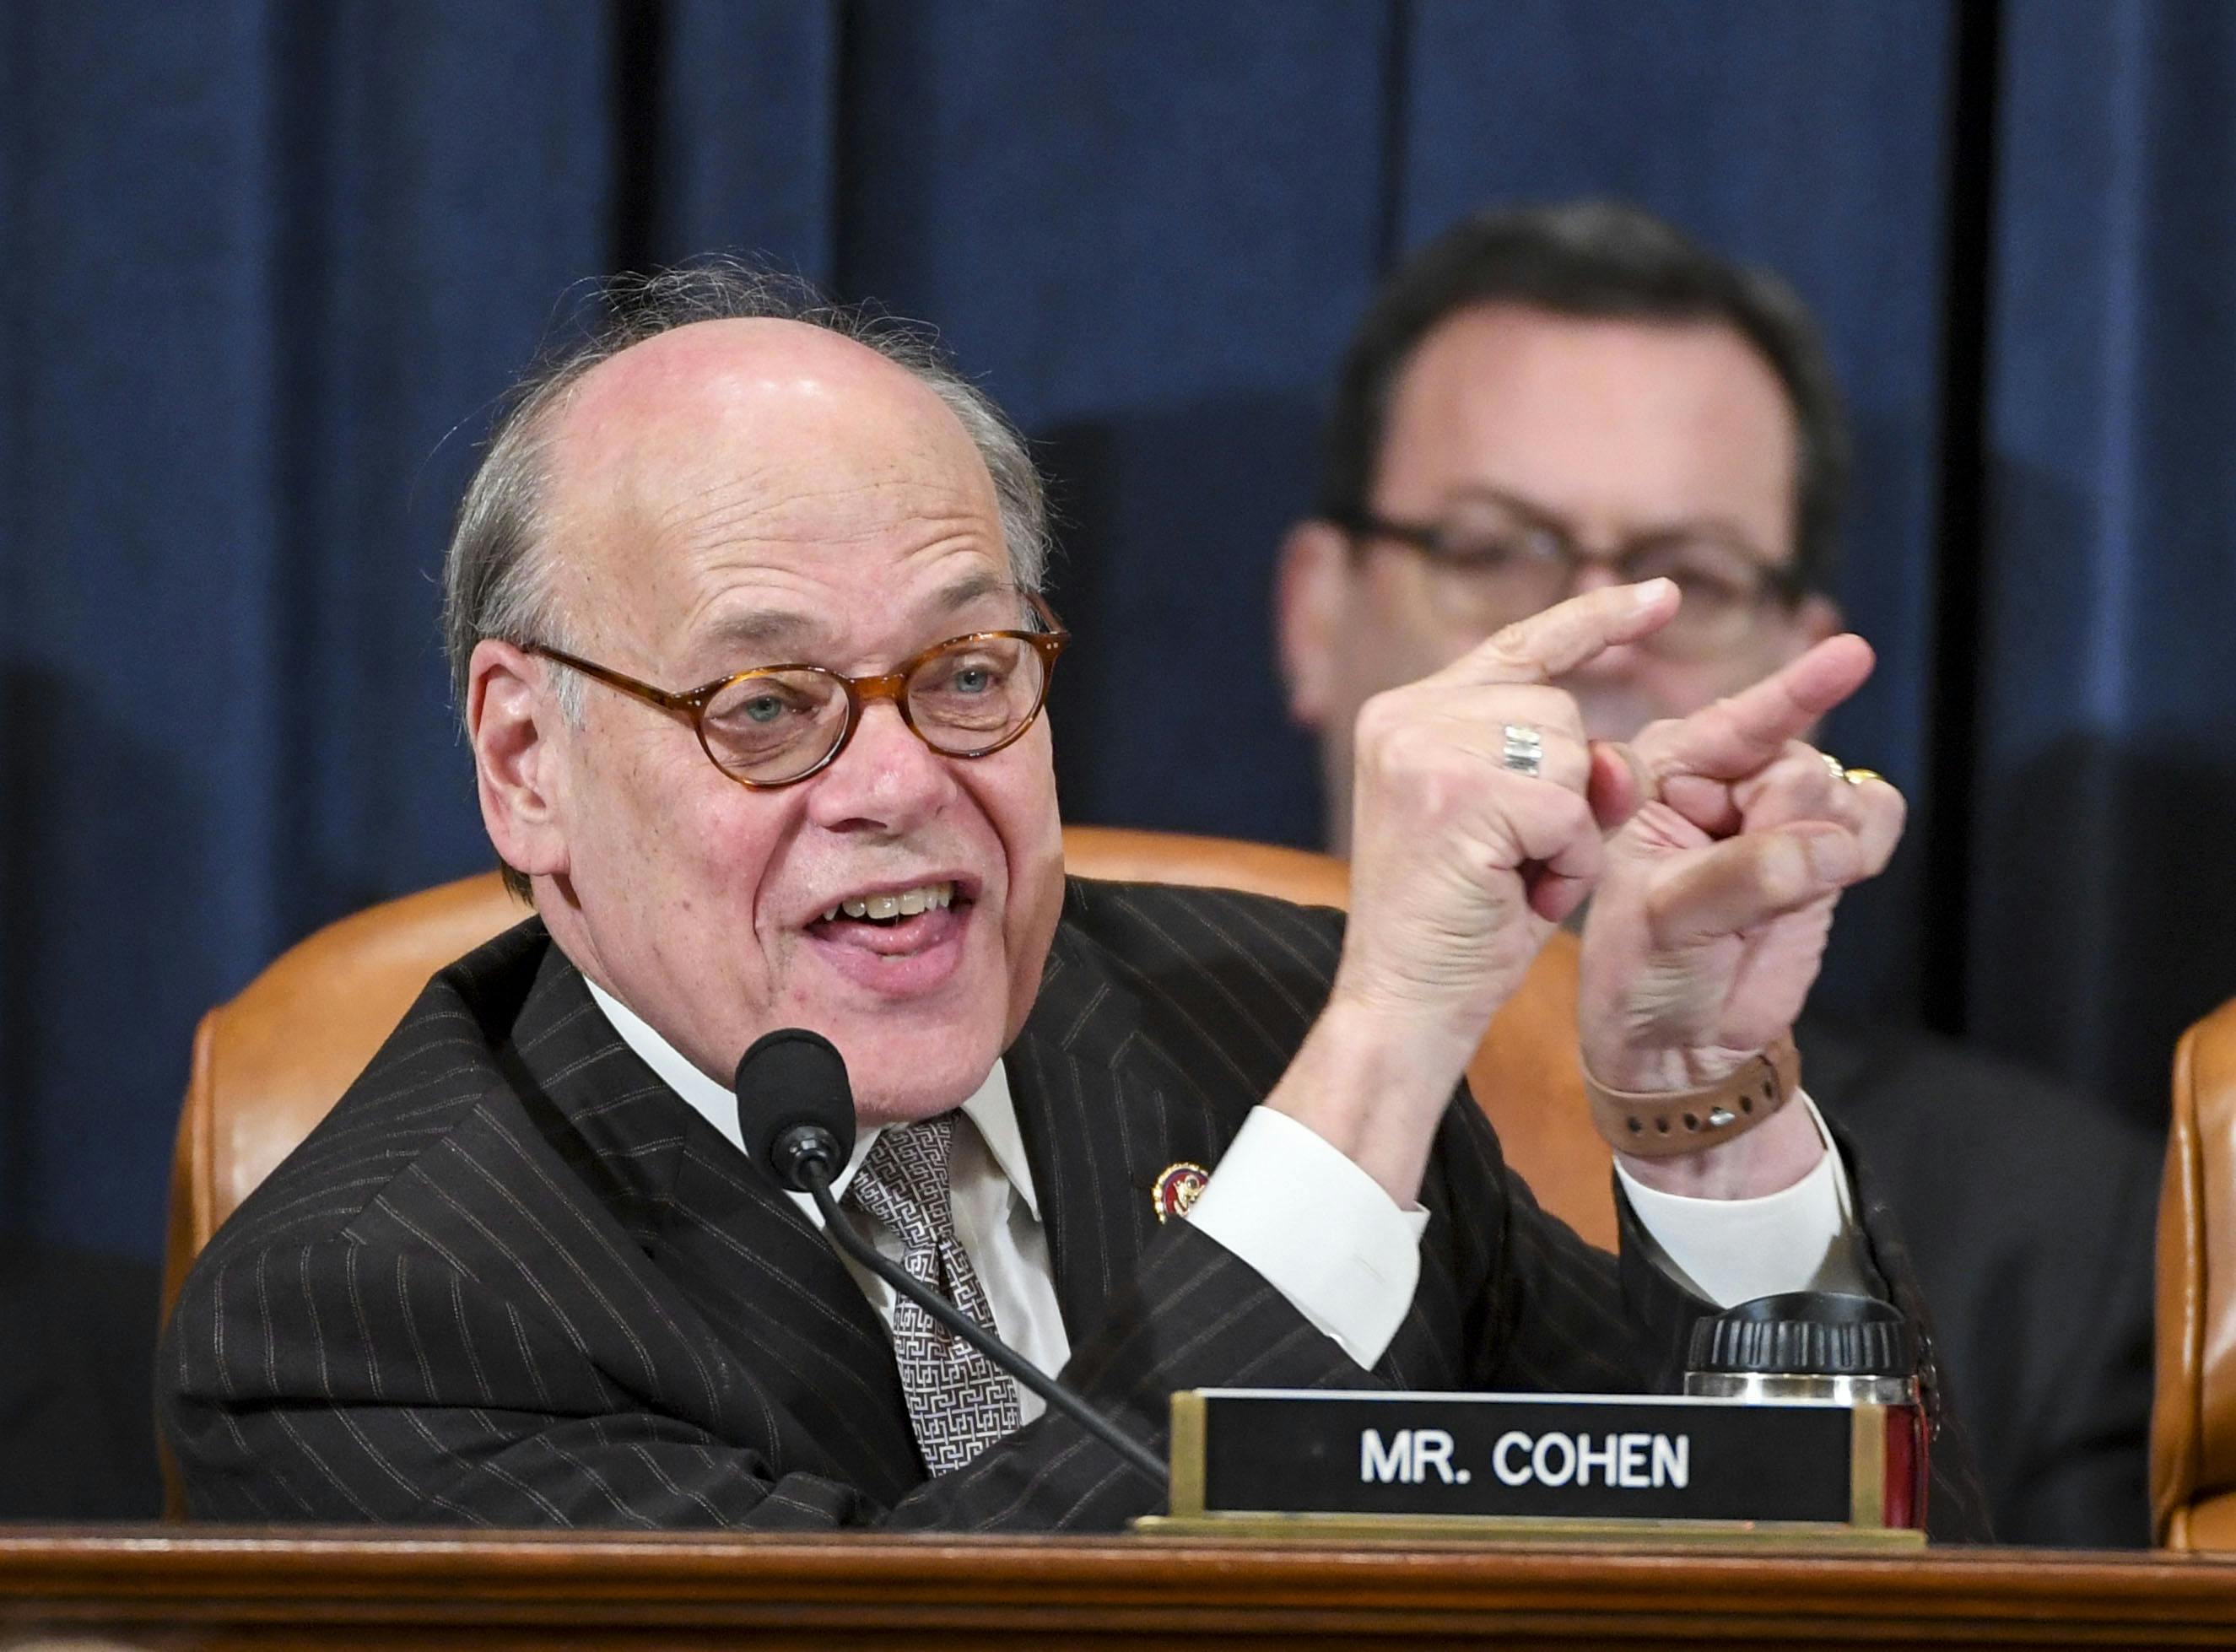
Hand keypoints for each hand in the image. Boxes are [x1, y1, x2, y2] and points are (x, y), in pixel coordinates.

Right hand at [1272, 580, 1680, 1203]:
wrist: (1402, 1006)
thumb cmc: (1458, 927)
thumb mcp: (1514, 826)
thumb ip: (1562, 769)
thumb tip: (1620, 755)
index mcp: (1405, 714)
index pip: (1520, 645)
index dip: (1596, 619)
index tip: (1662, 596)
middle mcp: (1403, 715)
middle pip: (1560, 711)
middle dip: (1569, 793)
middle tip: (1514, 864)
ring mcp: (1423, 749)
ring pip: (1572, 756)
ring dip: (1568, 832)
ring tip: (1511, 880)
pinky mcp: (1459, 794)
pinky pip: (1572, 810)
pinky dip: (1567, 863)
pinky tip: (1519, 895)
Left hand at [1577, 635, 1903, 1191]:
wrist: (1679, 1042)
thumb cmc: (1644, 972)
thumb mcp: (1670, 921)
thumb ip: (1745, 875)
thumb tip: (1832, 848)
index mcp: (1659, 773)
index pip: (1734, 721)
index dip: (1793, 692)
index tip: (1854, 656)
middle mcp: (1720, 777)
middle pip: (1796, 764)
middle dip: (1782, 826)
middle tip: (1739, 890)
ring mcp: (1776, 809)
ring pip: (1841, 791)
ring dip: (1824, 845)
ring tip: (1768, 899)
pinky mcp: (1825, 845)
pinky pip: (1875, 816)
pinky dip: (1866, 845)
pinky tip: (1832, 875)